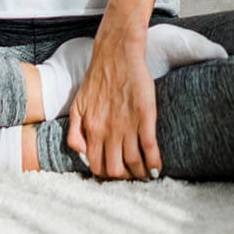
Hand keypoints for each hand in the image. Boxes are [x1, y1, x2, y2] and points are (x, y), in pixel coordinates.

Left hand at [65, 30, 161, 180]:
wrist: (116, 55)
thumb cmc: (97, 80)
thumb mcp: (77, 105)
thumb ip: (75, 131)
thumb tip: (82, 154)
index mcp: (91, 129)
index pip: (96, 165)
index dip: (106, 175)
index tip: (115, 174)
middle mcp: (108, 131)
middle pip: (116, 170)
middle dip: (124, 178)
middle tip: (132, 176)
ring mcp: (127, 125)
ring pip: (134, 163)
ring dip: (141, 173)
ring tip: (146, 174)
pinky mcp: (145, 117)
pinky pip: (150, 148)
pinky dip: (155, 163)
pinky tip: (157, 168)